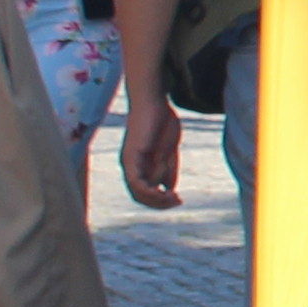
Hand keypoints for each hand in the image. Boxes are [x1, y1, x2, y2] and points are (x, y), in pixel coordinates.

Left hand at [120, 94, 181, 211]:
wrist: (153, 103)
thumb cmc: (161, 122)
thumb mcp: (168, 151)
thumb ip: (167, 169)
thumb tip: (169, 189)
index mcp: (138, 166)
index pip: (144, 192)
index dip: (160, 201)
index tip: (179, 199)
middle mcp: (130, 167)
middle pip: (139, 196)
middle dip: (159, 203)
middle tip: (177, 201)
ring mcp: (128, 163)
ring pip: (137, 192)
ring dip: (155, 200)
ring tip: (173, 198)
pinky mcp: (131, 157)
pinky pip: (136, 181)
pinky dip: (148, 191)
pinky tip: (163, 192)